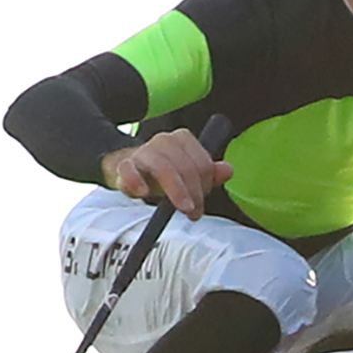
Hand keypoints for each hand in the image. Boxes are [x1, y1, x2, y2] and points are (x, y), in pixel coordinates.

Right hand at [106, 129, 233, 214]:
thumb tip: (228, 170)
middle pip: (185, 166)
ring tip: (183, 208)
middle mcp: (164, 141)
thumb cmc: (164, 173)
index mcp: (182, 139)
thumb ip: (209, 173)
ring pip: (162, 167)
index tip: (201, 202)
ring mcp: (143, 152)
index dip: (205, 185)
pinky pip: (129, 170)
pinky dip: (135, 180)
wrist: (130, 169)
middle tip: (194, 213)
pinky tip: (142, 193)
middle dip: (194, 192)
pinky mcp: (124, 164)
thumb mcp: (189, 173)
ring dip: (176, 190)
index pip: (202, 162)